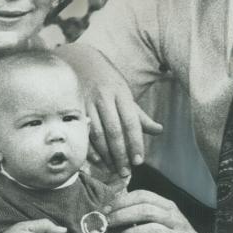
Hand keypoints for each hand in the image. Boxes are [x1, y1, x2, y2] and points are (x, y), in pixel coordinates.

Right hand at [59, 45, 161, 176]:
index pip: (131, 122)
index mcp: (121, 94)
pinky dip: (89, 149)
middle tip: (125, 172)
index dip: (135, 143)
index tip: (139, 161)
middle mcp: (104, 98)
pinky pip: (82, 133)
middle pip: (114, 131)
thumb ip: (139, 115)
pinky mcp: (73, 109)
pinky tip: (96, 161)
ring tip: (113, 169)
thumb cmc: (107, 81)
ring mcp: (87, 103)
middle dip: (120, 154)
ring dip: (106, 155)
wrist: (80, 61)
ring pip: (97, 134)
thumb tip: (158, 131)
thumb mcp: (125, 93)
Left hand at [105, 190, 212, 232]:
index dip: (122, 201)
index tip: (106, 210)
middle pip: (145, 210)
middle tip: (108, 223)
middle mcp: (174, 219)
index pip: (143, 195)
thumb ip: (143, 214)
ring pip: (152, 230)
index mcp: (168, 207)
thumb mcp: (163, 220)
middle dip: (122, 216)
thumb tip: (112, 210)